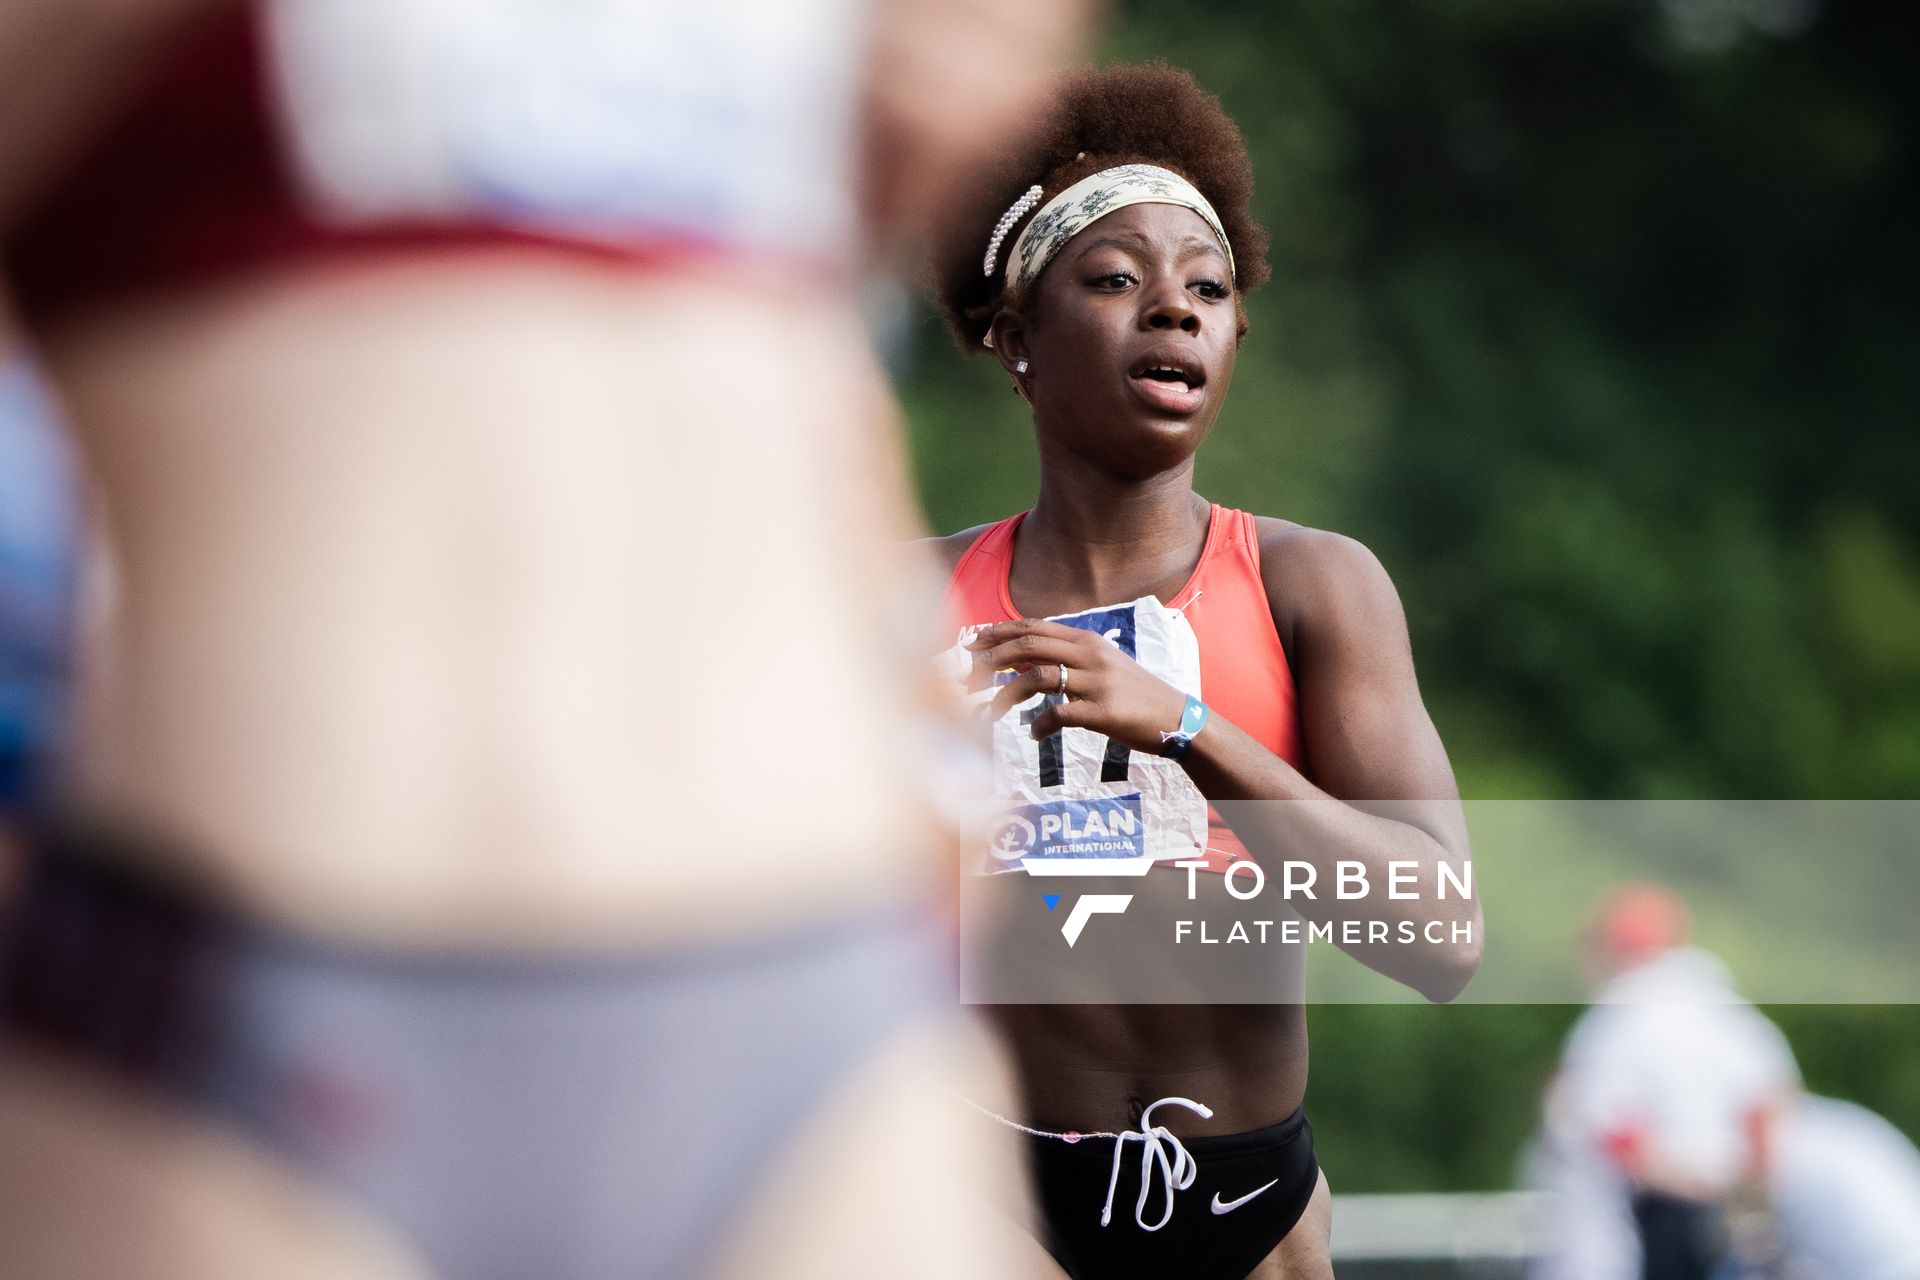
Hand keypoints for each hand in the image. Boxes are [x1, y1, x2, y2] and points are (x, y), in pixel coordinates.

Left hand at [965, 618, 1190, 754]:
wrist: (1177, 717)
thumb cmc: (1134, 694)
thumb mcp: (1101, 665)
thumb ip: (1064, 659)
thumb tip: (1017, 660)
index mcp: (1087, 640)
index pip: (1033, 627)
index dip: (998, 633)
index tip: (972, 645)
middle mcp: (1090, 655)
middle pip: (1028, 646)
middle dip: (991, 660)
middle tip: (968, 679)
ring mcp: (1097, 682)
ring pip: (1036, 678)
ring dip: (1005, 695)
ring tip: (990, 712)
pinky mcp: (1103, 712)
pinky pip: (1058, 715)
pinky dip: (1038, 726)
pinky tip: (1034, 735)